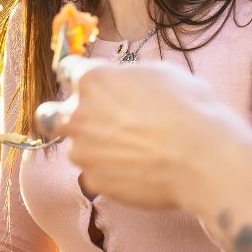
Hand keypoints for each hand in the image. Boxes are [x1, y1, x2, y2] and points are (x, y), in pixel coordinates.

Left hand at [36, 56, 251, 209]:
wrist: (204, 158)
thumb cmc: (190, 109)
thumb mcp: (159, 74)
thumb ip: (125, 79)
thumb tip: (120, 85)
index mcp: (93, 80)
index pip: (67, 71)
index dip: (78, 77)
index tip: (85, 84)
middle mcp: (78, 114)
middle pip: (48, 115)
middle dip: (60, 117)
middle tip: (84, 122)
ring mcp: (83, 151)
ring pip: (75, 148)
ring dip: (93, 148)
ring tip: (130, 151)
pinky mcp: (95, 181)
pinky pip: (95, 174)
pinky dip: (110, 173)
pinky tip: (138, 170)